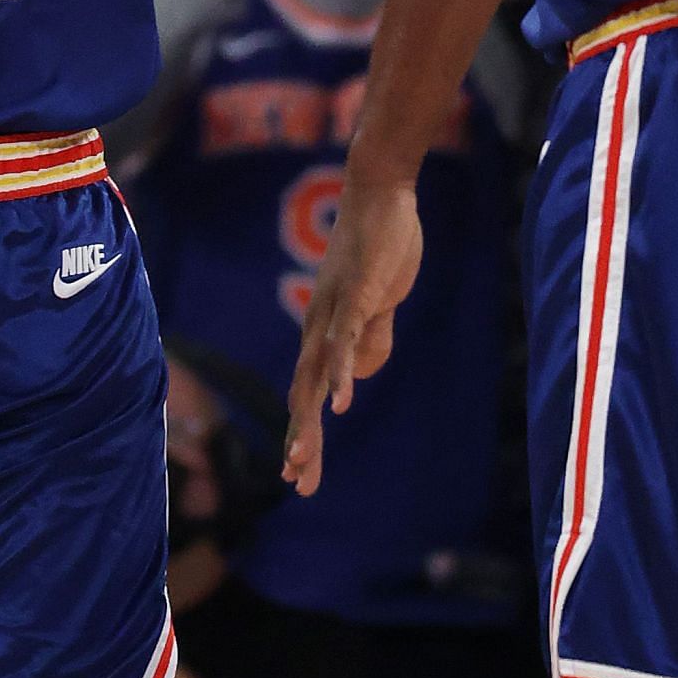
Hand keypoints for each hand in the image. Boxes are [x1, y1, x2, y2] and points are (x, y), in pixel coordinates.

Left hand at [283, 168, 422, 495]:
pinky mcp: (354, 295)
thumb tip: (363, 373)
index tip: (299, 474)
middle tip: (296, 484)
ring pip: (315, 376)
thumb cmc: (381, 246)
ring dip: (307, 421)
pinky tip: (339, 403)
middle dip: (301, 442)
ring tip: (300, 459)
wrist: (381, 194)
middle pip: (303, 395)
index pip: (309, 393)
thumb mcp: (378, 303)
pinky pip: (344, 341)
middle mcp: (319, 326)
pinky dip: (340, 374)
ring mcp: (333, 311)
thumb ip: (371, 336)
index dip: (304, 434)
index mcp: (324, 331)